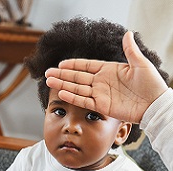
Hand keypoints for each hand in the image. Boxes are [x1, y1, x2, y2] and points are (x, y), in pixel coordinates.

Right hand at [45, 31, 167, 122]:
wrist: (154, 105)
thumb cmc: (151, 84)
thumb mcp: (141, 64)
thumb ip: (130, 51)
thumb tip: (128, 33)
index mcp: (108, 70)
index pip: (86, 66)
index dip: (73, 64)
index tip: (61, 63)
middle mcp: (101, 82)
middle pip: (77, 77)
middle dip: (62, 75)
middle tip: (48, 73)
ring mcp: (100, 94)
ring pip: (77, 89)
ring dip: (63, 85)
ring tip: (49, 81)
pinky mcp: (101, 106)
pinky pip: (83, 101)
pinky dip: (72, 97)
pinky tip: (62, 92)